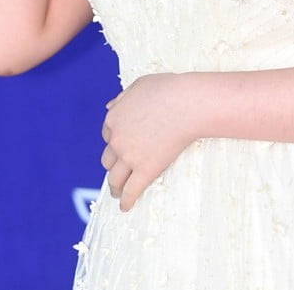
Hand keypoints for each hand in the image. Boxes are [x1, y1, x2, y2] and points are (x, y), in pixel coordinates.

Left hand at [101, 73, 197, 211]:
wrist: (187, 104)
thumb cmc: (167, 90)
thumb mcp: (139, 85)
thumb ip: (122, 98)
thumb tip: (110, 106)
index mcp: (114, 118)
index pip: (107, 134)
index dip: (115, 140)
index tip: (120, 146)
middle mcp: (117, 139)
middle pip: (108, 158)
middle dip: (113, 164)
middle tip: (119, 170)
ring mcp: (130, 157)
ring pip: (115, 178)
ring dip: (115, 186)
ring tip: (118, 192)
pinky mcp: (146, 170)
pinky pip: (131, 191)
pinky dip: (126, 201)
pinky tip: (125, 207)